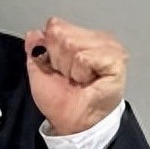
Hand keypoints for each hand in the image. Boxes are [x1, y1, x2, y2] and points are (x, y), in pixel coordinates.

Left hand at [24, 18, 126, 134]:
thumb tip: (33, 33)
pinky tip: (88, 81)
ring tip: (79, 80)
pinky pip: (83, 57)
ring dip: (69, 68)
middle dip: (59, 59)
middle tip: (69, 76)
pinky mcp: (116, 60)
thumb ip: (35, 48)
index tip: (57, 68)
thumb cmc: (61, 100)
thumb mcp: (39, 69)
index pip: (55, 25)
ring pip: (71, 44)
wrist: (72, 122)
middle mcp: (97, 38)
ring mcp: (109, 47)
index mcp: (81, 36)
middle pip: (61, 34)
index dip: (49, 50)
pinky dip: (80, 72)